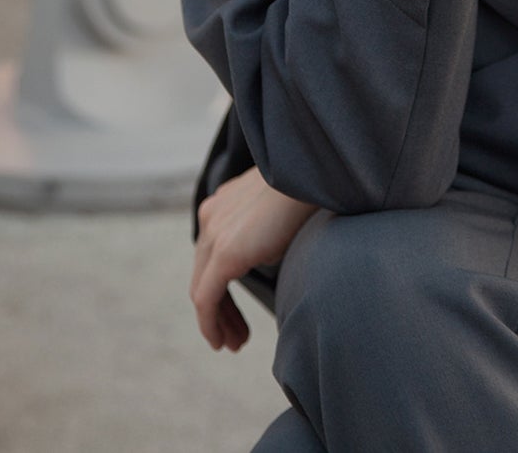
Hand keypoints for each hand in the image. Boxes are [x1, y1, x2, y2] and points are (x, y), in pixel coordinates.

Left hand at [190, 168, 319, 351]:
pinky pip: (206, 299)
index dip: (224, 286)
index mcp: (224, 202)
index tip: (239, 309)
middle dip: (221, 308)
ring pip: (203, 289)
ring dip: (218, 320)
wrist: (314, 172)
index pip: (214, 254)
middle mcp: (212, 215)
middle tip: (237, 335)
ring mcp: (214, 233)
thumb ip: (268, 233)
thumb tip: (272, 256)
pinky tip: (222, 342)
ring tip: (234, 343)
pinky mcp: (223, 254)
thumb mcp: (283, 212)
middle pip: (205, 273)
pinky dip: (211, 323)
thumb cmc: (309, 190)